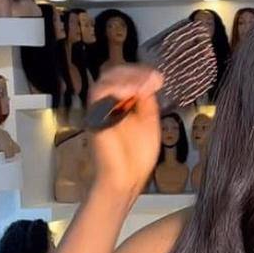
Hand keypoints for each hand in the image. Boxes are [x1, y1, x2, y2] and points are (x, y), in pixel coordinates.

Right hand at [87, 64, 163, 196]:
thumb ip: (147, 101)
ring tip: (142, 88)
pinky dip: (115, 89)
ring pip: (105, 80)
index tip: (158, 78)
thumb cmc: (137, 157)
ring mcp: (100, 110)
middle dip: (136, 72)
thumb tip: (149, 80)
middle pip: (114, 73)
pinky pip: (98, 95)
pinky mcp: (95, 117)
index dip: (142, 73)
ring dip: (126, 78)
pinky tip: (131, 94)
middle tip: (153, 80)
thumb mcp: (150, 122)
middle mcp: (108, 105)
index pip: (126, 77)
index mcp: (122, 104)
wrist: (127, 179)